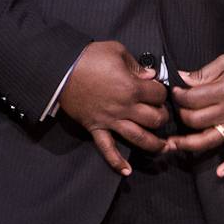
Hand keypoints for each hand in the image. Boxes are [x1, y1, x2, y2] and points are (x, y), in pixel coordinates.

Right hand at [58, 41, 168, 175]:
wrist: (59, 69)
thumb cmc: (88, 57)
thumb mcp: (117, 51)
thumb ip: (137, 66)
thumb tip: (151, 76)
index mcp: (132, 87)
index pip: (159, 95)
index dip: (163, 93)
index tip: (160, 91)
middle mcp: (124, 107)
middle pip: (154, 119)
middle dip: (163, 117)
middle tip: (163, 115)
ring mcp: (109, 120)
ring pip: (137, 137)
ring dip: (153, 144)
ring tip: (164, 147)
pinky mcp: (94, 127)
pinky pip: (106, 148)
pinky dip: (116, 161)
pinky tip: (126, 171)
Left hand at [167, 52, 223, 173]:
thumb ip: (204, 72)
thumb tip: (183, 78)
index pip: (191, 98)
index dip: (179, 94)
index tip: (176, 90)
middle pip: (194, 119)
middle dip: (181, 113)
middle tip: (179, 106)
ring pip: (207, 140)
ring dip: (187, 143)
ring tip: (171, 143)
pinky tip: (220, 172)